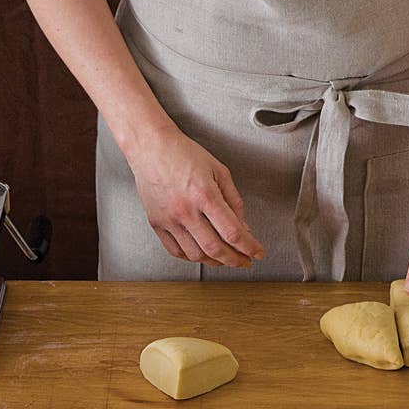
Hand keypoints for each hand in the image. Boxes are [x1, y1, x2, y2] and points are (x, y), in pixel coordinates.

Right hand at [127, 125, 265, 267]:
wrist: (150, 147)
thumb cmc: (183, 154)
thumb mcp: (219, 171)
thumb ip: (234, 201)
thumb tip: (243, 228)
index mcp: (205, 195)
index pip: (233, 232)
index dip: (249, 247)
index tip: (257, 253)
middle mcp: (185, 210)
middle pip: (215, 248)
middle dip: (235, 260)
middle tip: (244, 260)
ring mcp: (169, 219)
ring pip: (196, 255)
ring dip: (214, 261)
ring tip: (224, 257)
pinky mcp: (156, 223)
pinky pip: (176, 251)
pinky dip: (192, 257)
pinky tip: (201, 253)